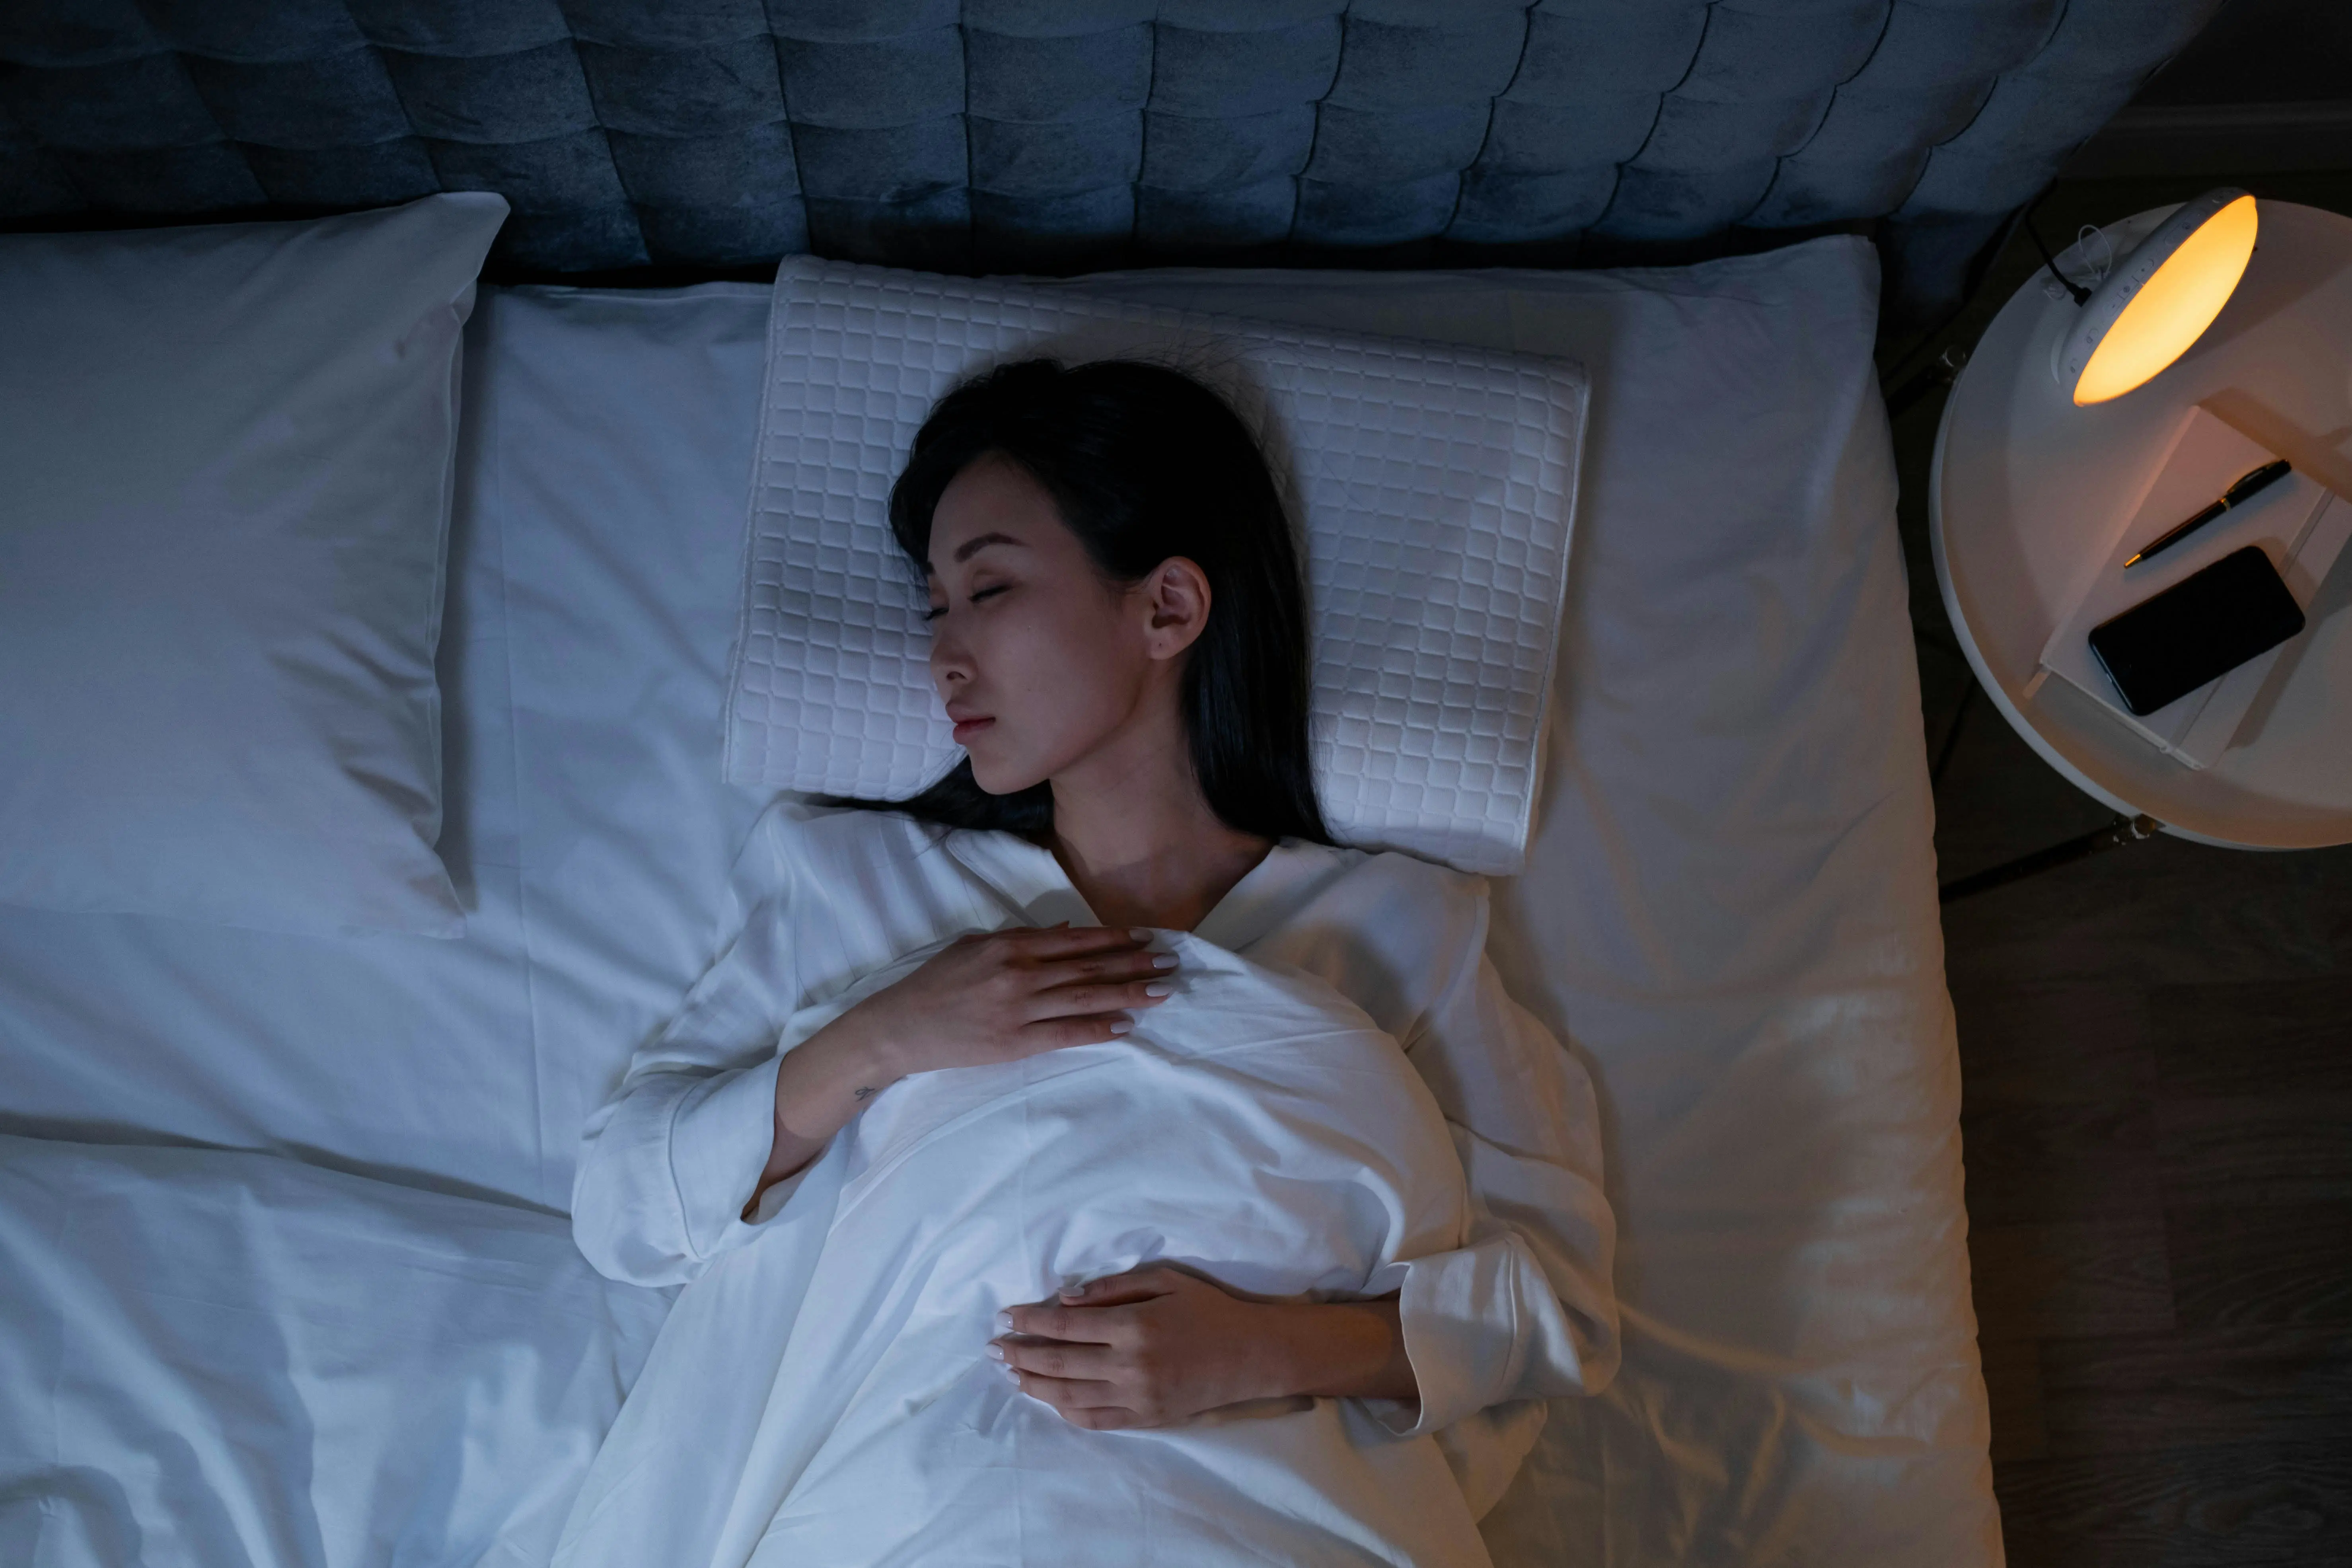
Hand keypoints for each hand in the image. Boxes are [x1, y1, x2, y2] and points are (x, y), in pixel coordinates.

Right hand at [747, 925, 1174, 1215]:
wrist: (899, 1027)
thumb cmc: (935, 984)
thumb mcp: (973, 946)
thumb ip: (1019, 938)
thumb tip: (1065, 933)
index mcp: (1008, 944)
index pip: (1074, 940)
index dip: (1114, 939)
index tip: (1145, 937)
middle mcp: (1018, 973)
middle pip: (1088, 968)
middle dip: (1134, 964)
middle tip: (1170, 962)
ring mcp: (1018, 1009)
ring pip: (1085, 999)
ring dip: (1128, 994)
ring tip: (1162, 991)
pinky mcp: (1014, 1043)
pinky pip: (1066, 1035)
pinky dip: (1099, 1031)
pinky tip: (1127, 1027)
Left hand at [990, 1266, 1415, 1429]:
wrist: (1254, 1355)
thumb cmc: (1210, 1310)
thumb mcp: (1166, 1281)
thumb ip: (1113, 1289)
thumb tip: (1067, 1298)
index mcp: (1133, 1326)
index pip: (1064, 1326)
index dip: (1029, 1321)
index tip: (1005, 1316)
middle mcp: (1130, 1365)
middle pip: (1058, 1363)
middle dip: (1020, 1355)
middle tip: (994, 1348)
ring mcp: (1136, 1397)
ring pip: (1069, 1396)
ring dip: (1035, 1385)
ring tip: (1012, 1374)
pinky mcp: (1146, 1419)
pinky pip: (1095, 1420)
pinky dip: (1066, 1411)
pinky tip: (1049, 1399)